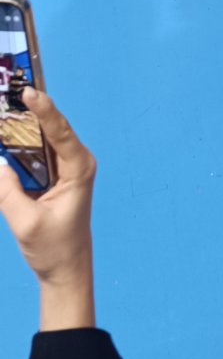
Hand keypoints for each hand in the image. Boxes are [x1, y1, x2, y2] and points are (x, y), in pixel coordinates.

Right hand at [0, 88, 95, 330]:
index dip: (44, 110)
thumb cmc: (54, 248)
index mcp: (79, 169)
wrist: (66, 270)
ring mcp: (66, 166)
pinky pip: (37, 151)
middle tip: (11, 89)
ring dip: (25, 122)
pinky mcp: (54, 174)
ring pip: (43, 137)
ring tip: (7, 104)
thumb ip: (7, 192)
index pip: (60, 132)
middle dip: (32, 108)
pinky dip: (22, 141)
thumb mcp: (26, 222)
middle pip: (51, 127)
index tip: (28, 92)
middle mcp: (76, 161)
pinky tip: (7, 131)